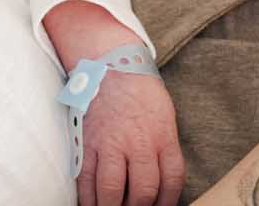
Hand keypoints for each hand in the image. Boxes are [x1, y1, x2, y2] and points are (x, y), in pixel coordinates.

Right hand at [75, 68, 185, 205]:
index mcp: (163, 136)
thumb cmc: (141, 93)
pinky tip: (92, 204)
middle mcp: (138, 142)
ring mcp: (110, 143)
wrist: (112, 66)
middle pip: (143, 191)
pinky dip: (88, 198)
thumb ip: (164, 149)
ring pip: (112, 190)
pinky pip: (86, 179)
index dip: (167, 202)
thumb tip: (162, 184)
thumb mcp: (165, 118)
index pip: (171, 181)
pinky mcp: (87, 142)